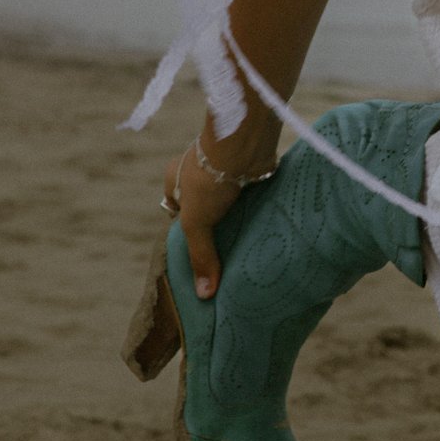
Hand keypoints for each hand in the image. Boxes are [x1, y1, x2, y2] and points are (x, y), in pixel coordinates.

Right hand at [159, 131, 273, 299]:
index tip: (203, 250)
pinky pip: (250, 195)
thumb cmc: (210, 179)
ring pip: (230, 202)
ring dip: (238, 219)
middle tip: (227, 254)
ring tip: (247, 245)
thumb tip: (205, 295)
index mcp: (175, 177)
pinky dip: (256, 209)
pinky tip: (263, 227)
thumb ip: (200, 256)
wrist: (244, 146)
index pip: (178, 209)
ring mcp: (226, 170)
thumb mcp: (196, 222)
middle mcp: (200, 172)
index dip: (187, 229)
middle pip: (206, 207)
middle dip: (216, 227)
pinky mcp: (249, 171)